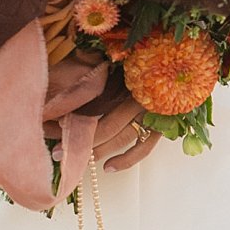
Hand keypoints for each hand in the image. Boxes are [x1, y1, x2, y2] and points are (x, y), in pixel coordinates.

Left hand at [39, 52, 157, 172]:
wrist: (173, 68)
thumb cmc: (140, 62)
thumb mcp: (115, 61)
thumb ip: (95, 68)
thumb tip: (66, 79)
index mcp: (126, 78)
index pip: (96, 102)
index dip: (74, 116)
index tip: (55, 126)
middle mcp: (139, 97)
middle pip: (106, 124)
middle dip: (80, 141)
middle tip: (57, 153)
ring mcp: (151, 113)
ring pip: (121, 138)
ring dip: (97, 152)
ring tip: (77, 162)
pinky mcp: (161, 127)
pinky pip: (143, 148)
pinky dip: (126, 161)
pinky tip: (107, 168)